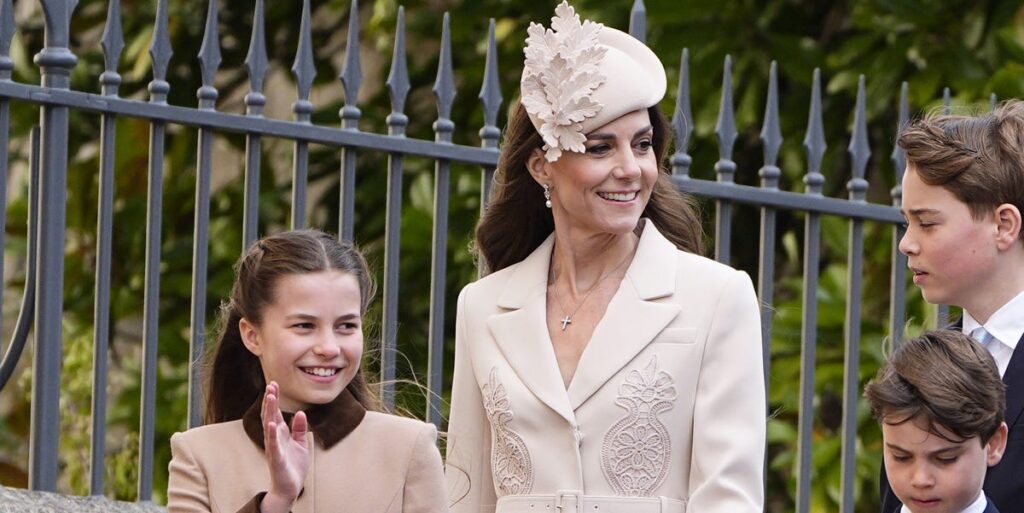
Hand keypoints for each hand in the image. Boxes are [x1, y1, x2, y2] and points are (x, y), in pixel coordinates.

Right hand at [259, 381, 309, 512]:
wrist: (290, 487)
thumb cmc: (293, 465)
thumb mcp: (301, 443)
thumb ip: (299, 428)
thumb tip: (300, 413)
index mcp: (281, 433)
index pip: (276, 412)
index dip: (274, 398)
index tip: (274, 384)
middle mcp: (275, 438)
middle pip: (271, 415)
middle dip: (270, 400)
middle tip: (271, 384)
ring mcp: (274, 448)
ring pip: (269, 426)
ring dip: (269, 412)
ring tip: (269, 397)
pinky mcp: (276, 459)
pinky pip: (273, 445)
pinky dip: (272, 434)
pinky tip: (271, 423)